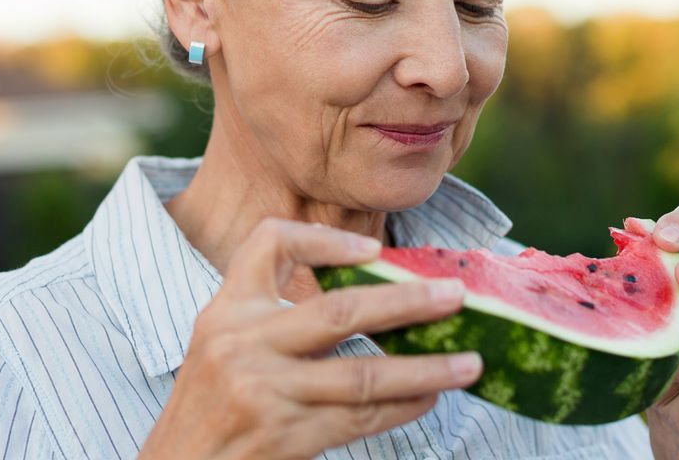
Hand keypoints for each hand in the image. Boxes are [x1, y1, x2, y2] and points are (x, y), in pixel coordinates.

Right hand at [139, 219, 483, 459]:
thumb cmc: (208, 407)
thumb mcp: (220, 345)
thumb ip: (270, 317)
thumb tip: (370, 296)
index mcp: (226, 310)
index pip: (271, 244)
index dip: (325, 240)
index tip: (373, 251)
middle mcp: (242, 344)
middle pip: (339, 311)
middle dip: (407, 302)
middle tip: (456, 295)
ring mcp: (263, 393)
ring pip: (363, 375)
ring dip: (425, 369)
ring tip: (470, 363)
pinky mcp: (284, 437)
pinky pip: (359, 419)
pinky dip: (402, 407)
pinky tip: (430, 398)